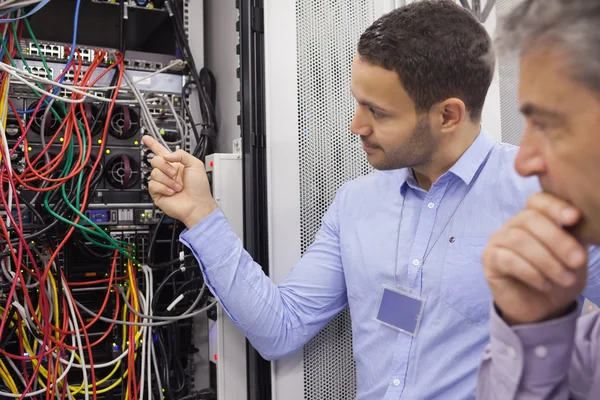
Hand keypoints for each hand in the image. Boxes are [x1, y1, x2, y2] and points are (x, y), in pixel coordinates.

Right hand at [142, 135, 216, 228]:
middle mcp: (167, 172)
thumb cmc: (199, 187)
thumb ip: (181, 154)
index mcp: (176, 164)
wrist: (197, 204)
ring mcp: (162, 182)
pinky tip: (172, 192)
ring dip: (168, 180)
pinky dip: (164, 187)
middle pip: (155, 160)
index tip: (146, 138)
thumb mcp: (196, 164)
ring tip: (178, 187)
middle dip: (165, 166)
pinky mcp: (157, 192)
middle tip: (174, 173)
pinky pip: (153, 185)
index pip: (161, 151)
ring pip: (154, 173)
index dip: (153, 144)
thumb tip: (166, 156)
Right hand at [482, 192, 587, 324]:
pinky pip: (508, 260)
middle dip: (557, 240)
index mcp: (534, 217)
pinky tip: (544, 284)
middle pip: (530, 219)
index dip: (554, 206)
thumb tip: (583, 221)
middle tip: (577, 261)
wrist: (542, 308)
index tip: (574, 218)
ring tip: (565, 279)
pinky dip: (531, 273)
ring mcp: (498, 240)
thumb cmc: (558, 276)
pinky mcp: (489, 259)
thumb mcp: (573, 253)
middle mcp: (513, 225)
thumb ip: (575, 235)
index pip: (538, 200)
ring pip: (519, 240)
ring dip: (547, 261)